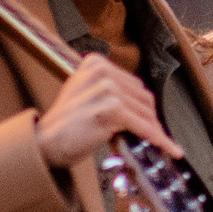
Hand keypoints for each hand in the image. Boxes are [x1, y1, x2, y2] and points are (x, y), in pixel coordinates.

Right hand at [34, 55, 180, 170]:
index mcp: (95, 63)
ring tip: (158, 146)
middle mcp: (101, 71)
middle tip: (156, 139)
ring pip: (145, 112)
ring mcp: (106, 88)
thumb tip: (143, 109)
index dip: (144, 107)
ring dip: (154, 131)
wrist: (44, 144)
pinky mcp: (110, 109)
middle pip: (142, 96)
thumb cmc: (65, 126)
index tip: (153, 123)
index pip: (133, 85)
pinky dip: (158, 139)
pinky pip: (143, 127)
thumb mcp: (85, 97)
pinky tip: (168, 148)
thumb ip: (110, 93)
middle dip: (151, 119)